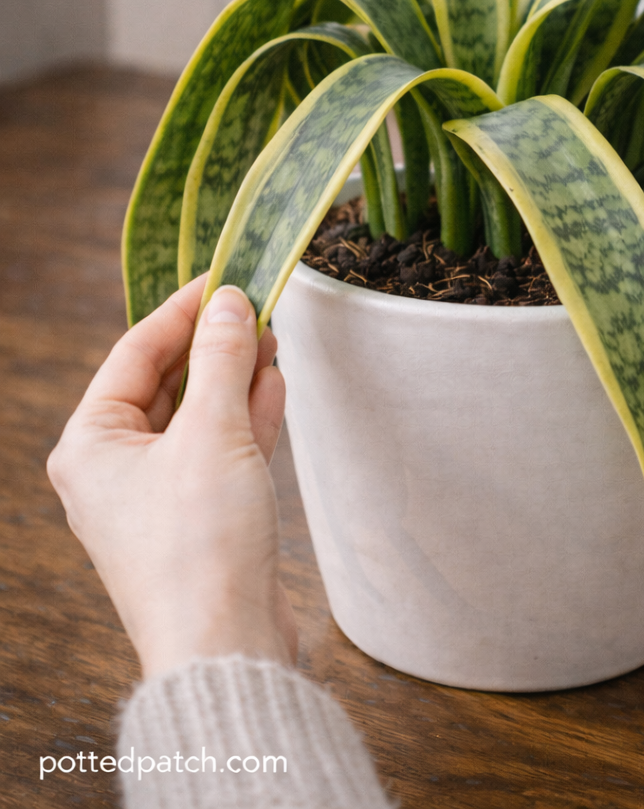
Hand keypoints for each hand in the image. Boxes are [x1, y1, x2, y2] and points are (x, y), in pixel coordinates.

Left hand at [47, 277, 295, 676]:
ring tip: (272, 340)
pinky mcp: (201, 514)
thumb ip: (222, 360)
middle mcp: (117, 466)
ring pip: (201, 415)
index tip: (224, 277)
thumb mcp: (213, 432)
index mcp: (92, 444)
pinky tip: (275, 386)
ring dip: (237, 378)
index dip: (183, 311)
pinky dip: (248, 417)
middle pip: (169, 383)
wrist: (226, 643)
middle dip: (215, 346)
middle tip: (258, 307)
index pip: (136, 353)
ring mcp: (161, 493)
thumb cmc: (201, 541)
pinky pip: (222, 449)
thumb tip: (230, 301)